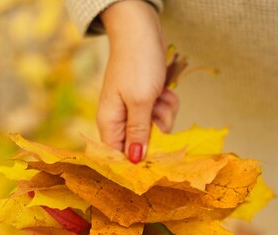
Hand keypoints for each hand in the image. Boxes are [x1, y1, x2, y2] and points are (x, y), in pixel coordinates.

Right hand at [98, 0, 178, 162]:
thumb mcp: (140, 101)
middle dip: (157, 130)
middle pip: (143, 144)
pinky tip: (164, 90)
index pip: (118, 156)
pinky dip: (167, 103)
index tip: (155, 157)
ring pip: (157, 129)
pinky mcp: (148, 101)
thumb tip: (133, 160)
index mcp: (110, 122)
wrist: (142, 31)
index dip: (136, 160)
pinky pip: (163, 114)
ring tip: (160, 94)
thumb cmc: (137, 63)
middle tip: (156, 109)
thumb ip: (138, 132)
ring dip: (165, 113)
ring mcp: (135, 110)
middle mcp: (121, 119)